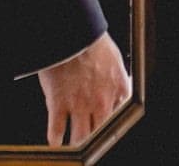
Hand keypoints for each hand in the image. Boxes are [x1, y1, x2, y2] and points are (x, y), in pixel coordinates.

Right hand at [38, 30, 129, 145]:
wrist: (71, 32)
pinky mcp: (58, 103)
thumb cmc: (92, 40)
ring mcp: (79, 105)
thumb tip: (123, 88)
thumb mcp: (114, 59)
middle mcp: (100, 101)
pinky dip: (55, 140)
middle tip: (91, 142)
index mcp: (117, 89)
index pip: (120, 116)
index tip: (106, 128)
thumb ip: (119, 79)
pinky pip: (56, 131)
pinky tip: (55, 143)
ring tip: (75, 147)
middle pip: (100, 132)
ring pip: (80, 137)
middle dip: (96, 139)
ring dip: (78, 143)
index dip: (112, 124)